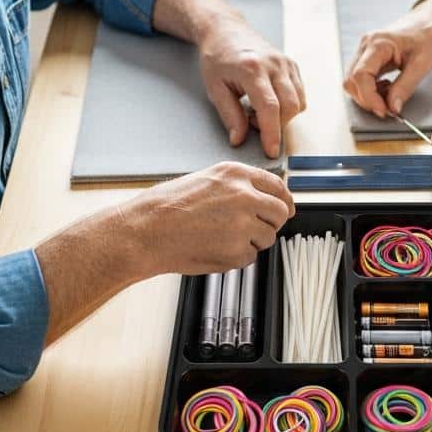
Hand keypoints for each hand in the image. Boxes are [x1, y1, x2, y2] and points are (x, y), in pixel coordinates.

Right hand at [122, 162, 295, 275]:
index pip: (278, 186)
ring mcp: (242, 224)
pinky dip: (237, 257)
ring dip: (252, 241)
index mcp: (237, 174)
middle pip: (280, 212)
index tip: (286, 208)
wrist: (146, 230)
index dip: (284, 200)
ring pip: (267, 237)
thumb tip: (263, 197)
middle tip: (258, 228)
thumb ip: (238, 185)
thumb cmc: (168, 206)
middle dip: (273, 223)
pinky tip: (215, 248)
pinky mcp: (236, 250)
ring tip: (222, 237)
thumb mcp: (207, 179)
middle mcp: (244, 195)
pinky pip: (250, 257)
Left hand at [199, 17, 305, 157]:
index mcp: (252, 69)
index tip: (271, 151)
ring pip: (299, 101)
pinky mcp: (291, 64)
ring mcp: (286, 63)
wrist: (225, 30)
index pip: (269, 108)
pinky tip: (269, 101)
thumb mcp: (214, 88)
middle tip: (253, 124)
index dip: (272, 133)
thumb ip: (229, 115)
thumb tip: (239, 139)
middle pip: (290, 106)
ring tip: (258, 110)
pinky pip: (299, 92)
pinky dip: (288, 104)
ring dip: (283, 115)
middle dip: (278, 126)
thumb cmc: (217, 57)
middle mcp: (274, 64)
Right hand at [342, 0, 431, 117]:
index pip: (360, 75)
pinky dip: (370, 88)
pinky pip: (359, 77)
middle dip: (367, 99)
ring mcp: (363, 49)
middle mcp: (365, 45)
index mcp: (378, 43)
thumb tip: (392, 108)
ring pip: (352, 80)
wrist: (428, 21)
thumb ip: (405, 87)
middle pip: (351, 79)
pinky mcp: (366, 55)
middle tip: (388, 108)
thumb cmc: (427, 37)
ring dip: (367, 94)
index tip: (384, 111)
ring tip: (390, 95)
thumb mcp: (422, 64)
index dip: (369, 97)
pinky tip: (387, 87)